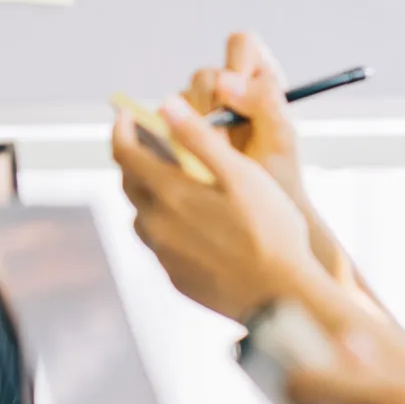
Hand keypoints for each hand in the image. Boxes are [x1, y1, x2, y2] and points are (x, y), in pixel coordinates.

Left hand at [113, 96, 319, 321]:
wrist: (282, 299)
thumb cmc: (271, 231)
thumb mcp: (241, 175)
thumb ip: (200, 139)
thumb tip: (165, 104)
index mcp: (168, 194)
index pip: (124, 154)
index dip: (121, 130)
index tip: (126, 114)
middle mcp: (155, 225)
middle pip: (130, 183)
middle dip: (136, 159)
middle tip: (153, 145)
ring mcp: (163, 254)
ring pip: (143, 215)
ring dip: (150, 194)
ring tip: (176, 182)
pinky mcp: (176, 276)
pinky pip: (160, 243)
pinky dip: (167, 224)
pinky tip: (194, 222)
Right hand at [183, 33, 304, 198]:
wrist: (263, 214)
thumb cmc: (279, 175)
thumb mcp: (280, 139)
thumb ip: (262, 102)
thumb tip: (224, 81)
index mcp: (260, 81)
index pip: (241, 44)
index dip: (234, 63)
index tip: (234, 95)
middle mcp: (228, 90)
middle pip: (204, 74)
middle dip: (205, 101)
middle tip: (214, 129)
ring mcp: (201, 112)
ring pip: (180, 98)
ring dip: (188, 123)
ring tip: (206, 151)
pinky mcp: (179, 131)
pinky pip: (164, 122)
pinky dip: (172, 135)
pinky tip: (186, 154)